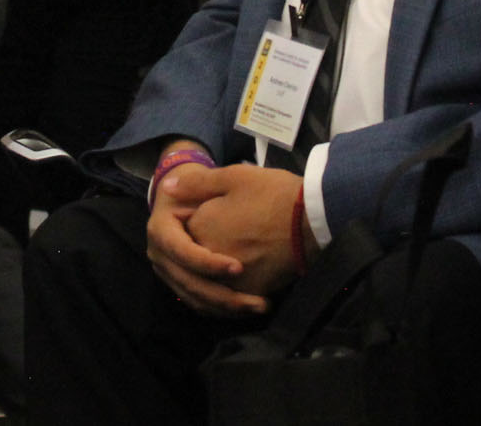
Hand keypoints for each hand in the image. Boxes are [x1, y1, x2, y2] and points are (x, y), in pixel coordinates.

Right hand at [146, 160, 269, 317]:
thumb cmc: (199, 188)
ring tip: (260, 306)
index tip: (239, 267)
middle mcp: (159, 257)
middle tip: (258, 302)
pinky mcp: (181, 284)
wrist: (189, 199)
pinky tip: (248, 307)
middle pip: (189, 283)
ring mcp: (169, 273)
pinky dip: (223, 310)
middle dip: (224, 296)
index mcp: (160, 231)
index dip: (208, 263)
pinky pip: (200, 304)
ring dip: (227, 308)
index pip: (182, 253)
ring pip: (195, 299)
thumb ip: (195, 184)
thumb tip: (171, 186)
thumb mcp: (200, 180)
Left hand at [175, 162, 309, 297]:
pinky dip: (230, 299)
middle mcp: (210, 259)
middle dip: (202, 260)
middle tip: (224, 246)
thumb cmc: (273, 193)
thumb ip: (197, 184)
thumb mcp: (233, 177)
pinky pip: (231, 302)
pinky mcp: (253, 292)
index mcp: (200, 229)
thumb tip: (167, 188)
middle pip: (194, 268)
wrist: (313, 218)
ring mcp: (231, 280)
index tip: (212, 218)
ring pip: (210, 290)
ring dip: (214, 286)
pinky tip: (242, 287)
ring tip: (231, 269)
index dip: (194, 226)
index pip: (183, 238)